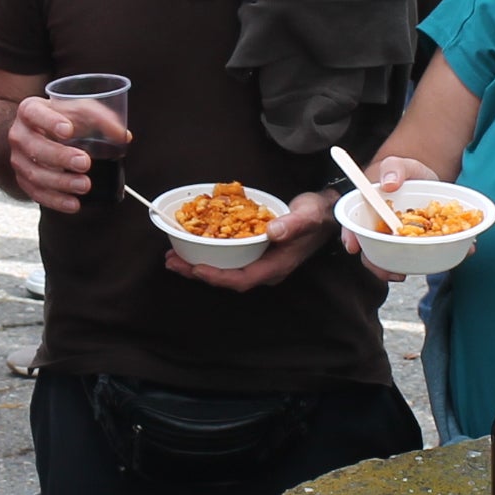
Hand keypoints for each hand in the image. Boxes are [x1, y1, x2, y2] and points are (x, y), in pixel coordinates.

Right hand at [8, 96, 121, 214]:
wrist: (42, 134)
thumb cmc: (64, 119)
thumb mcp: (81, 111)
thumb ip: (102, 119)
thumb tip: (123, 136)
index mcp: (30, 110)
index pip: (34, 113)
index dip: (49, 121)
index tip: (68, 129)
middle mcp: (19, 134)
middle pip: (34, 147)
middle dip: (60, 157)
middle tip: (85, 163)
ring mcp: (18, 159)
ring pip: (34, 173)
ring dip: (60, 182)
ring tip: (84, 185)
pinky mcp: (23, 179)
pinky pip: (35, 193)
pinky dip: (55, 200)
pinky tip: (74, 204)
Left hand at [169, 188, 334, 291]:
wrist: (323, 215)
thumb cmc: (316, 216)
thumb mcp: (307, 216)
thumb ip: (293, 224)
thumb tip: (273, 231)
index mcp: (275, 266)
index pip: (242, 280)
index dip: (217, 277)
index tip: (196, 268)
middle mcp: (264, 269)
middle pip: (227, 279)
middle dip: (198, 273)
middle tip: (171, 261)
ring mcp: (258, 262)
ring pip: (224, 270)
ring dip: (197, 265)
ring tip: (173, 257)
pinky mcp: (253, 253)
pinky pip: (227, 259)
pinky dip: (208, 254)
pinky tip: (192, 245)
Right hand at [342, 155, 438, 280]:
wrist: (432, 183)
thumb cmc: (409, 174)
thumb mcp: (402, 164)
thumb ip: (393, 167)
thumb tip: (388, 183)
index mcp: (370, 213)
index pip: (353, 227)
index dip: (350, 237)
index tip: (353, 246)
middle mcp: (381, 232)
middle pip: (372, 252)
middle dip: (380, 267)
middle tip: (396, 272)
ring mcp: (401, 242)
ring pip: (397, 260)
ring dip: (408, 267)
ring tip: (424, 270)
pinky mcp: (421, 247)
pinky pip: (427, 256)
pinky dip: (444, 256)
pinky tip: (462, 252)